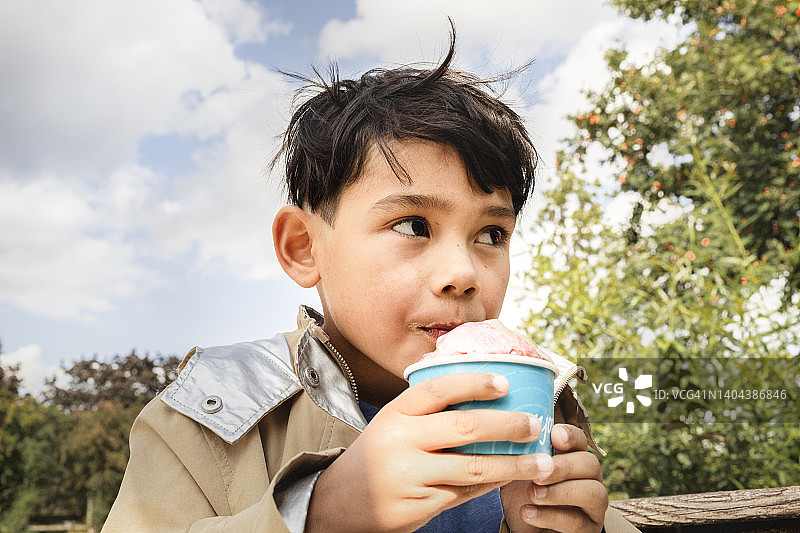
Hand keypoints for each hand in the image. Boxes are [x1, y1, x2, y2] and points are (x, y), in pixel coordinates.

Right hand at [306, 373, 552, 532]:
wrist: (340, 501)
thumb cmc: (379, 455)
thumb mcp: (393, 424)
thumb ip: (428, 413)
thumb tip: (485, 395)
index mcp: (396, 412)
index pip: (438, 390)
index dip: (474, 384)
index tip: (505, 382)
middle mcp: (401, 440)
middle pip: (465, 427)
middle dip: (508, 425)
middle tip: (536, 424)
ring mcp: (410, 474)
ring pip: (473, 466)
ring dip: (513, 464)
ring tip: (541, 462)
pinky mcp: (419, 504)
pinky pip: (465, 492)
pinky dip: (493, 485)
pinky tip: (511, 478)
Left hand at [501, 424, 607, 532]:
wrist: (522, 529)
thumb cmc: (521, 495)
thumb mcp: (516, 471)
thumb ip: (520, 453)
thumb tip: (510, 431)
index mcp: (571, 459)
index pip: (580, 440)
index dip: (570, 435)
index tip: (554, 436)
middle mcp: (588, 480)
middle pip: (591, 464)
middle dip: (564, 467)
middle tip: (538, 475)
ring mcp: (592, 507)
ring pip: (595, 493)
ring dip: (561, 492)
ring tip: (533, 494)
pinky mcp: (588, 530)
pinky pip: (578, 522)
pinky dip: (551, 517)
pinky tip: (527, 513)